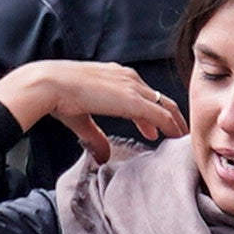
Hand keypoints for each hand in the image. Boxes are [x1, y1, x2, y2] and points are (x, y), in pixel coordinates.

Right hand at [0, 58, 181, 159]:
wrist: (51, 84)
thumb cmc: (58, 96)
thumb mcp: (82, 118)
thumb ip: (96, 137)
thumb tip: (103, 157)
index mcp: (115, 76)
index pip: (142, 94)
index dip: (152, 112)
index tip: (155, 129)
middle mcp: (128, 78)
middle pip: (159, 98)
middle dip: (170, 117)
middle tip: (178, 134)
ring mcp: (132, 87)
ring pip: (165, 105)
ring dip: (175, 122)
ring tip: (182, 137)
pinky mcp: (133, 100)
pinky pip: (160, 115)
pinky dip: (171, 126)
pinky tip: (177, 137)